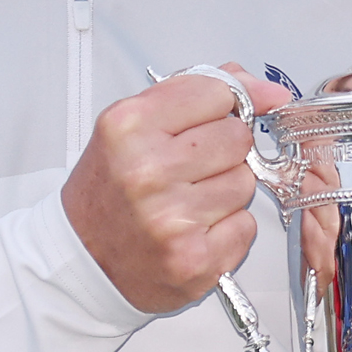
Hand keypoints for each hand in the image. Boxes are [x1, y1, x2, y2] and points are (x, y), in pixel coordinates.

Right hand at [61, 66, 294, 311]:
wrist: (81, 258)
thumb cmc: (109, 190)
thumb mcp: (134, 125)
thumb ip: (197, 94)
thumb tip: (270, 91)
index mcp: (129, 126)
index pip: (217, 92)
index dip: (216, 108)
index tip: (203, 122)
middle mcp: (148, 171)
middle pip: (238, 137)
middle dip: (222, 150)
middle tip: (188, 168)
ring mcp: (172, 219)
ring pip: (246, 182)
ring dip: (226, 190)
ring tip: (188, 200)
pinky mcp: (195, 259)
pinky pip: (246, 225)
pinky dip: (227, 228)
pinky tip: (194, 228)